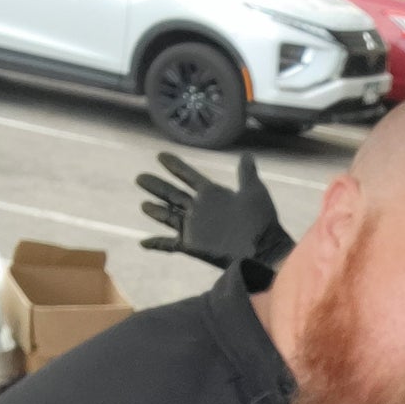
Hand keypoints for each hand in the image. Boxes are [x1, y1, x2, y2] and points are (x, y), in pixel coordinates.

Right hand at [135, 152, 294, 270]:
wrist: (264, 249)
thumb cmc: (263, 221)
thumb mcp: (254, 191)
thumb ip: (246, 173)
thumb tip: (247, 154)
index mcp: (213, 195)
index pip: (189, 177)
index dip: (176, 166)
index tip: (161, 155)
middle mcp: (201, 210)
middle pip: (173, 194)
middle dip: (157, 186)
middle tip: (140, 177)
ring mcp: (195, 228)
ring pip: (168, 216)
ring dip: (156, 211)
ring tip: (143, 204)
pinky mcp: (192, 246)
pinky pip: (169, 245)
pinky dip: (156, 244)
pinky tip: (143, 243)